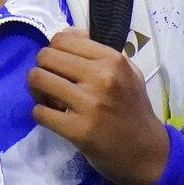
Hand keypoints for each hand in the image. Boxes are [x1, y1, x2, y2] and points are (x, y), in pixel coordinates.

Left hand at [28, 27, 168, 184]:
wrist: (146, 152)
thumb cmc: (133, 108)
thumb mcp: (126, 72)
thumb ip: (97, 50)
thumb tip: (66, 32)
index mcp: (112, 59)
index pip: (62, 39)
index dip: (54, 50)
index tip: (60, 65)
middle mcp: (101, 77)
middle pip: (46, 56)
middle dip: (42, 67)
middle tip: (50, 81)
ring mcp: (89, 104)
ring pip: (38, 79)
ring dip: (36, 89)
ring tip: (48, 98)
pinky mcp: (78, 130)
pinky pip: (39, 111)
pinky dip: (40, 113)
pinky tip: (53, 116)